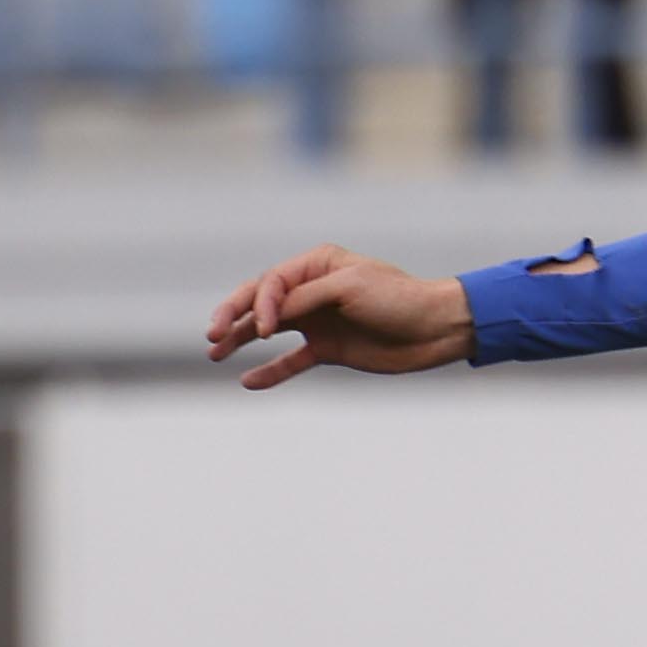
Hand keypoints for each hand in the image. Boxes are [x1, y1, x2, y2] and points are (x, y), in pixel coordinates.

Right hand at [204, 246, 486, 387]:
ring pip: (269, 331)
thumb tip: (268, 315)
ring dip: (242, 340)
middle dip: (234, 315)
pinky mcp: (329, 349)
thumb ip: (306, 298)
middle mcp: (313, 291)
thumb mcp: (350, 289)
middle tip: (212, 334)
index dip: (260, 304)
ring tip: (215, 353)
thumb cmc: (398, 299)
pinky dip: (271, 371)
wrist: (435, 329)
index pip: (272, 282)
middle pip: (261, 302)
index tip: (268, 328)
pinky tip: (248, 381)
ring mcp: (319, 321)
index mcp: (317, 265)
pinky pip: (292, 361)